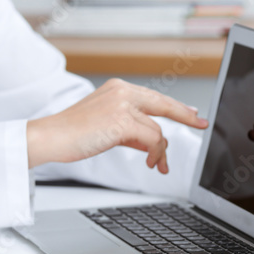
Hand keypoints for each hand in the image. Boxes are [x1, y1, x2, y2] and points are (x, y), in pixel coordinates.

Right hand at [26, 78, 207, 173]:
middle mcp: (121, 91)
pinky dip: (156, 154)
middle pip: (164, 103)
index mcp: (116, 88)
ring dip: (162, 151)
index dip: (175, 107)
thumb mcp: (106, 127)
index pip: (153, 97)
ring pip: (158, 129)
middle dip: (186, 116)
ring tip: (157, 165)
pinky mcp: (122, 121)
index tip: (192, 114)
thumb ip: (131, 131)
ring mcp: (122, 104)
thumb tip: (154, 144)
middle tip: (202, 124)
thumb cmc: (73, 133)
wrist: (51, 136)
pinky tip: (151, 163)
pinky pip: (153, 139)